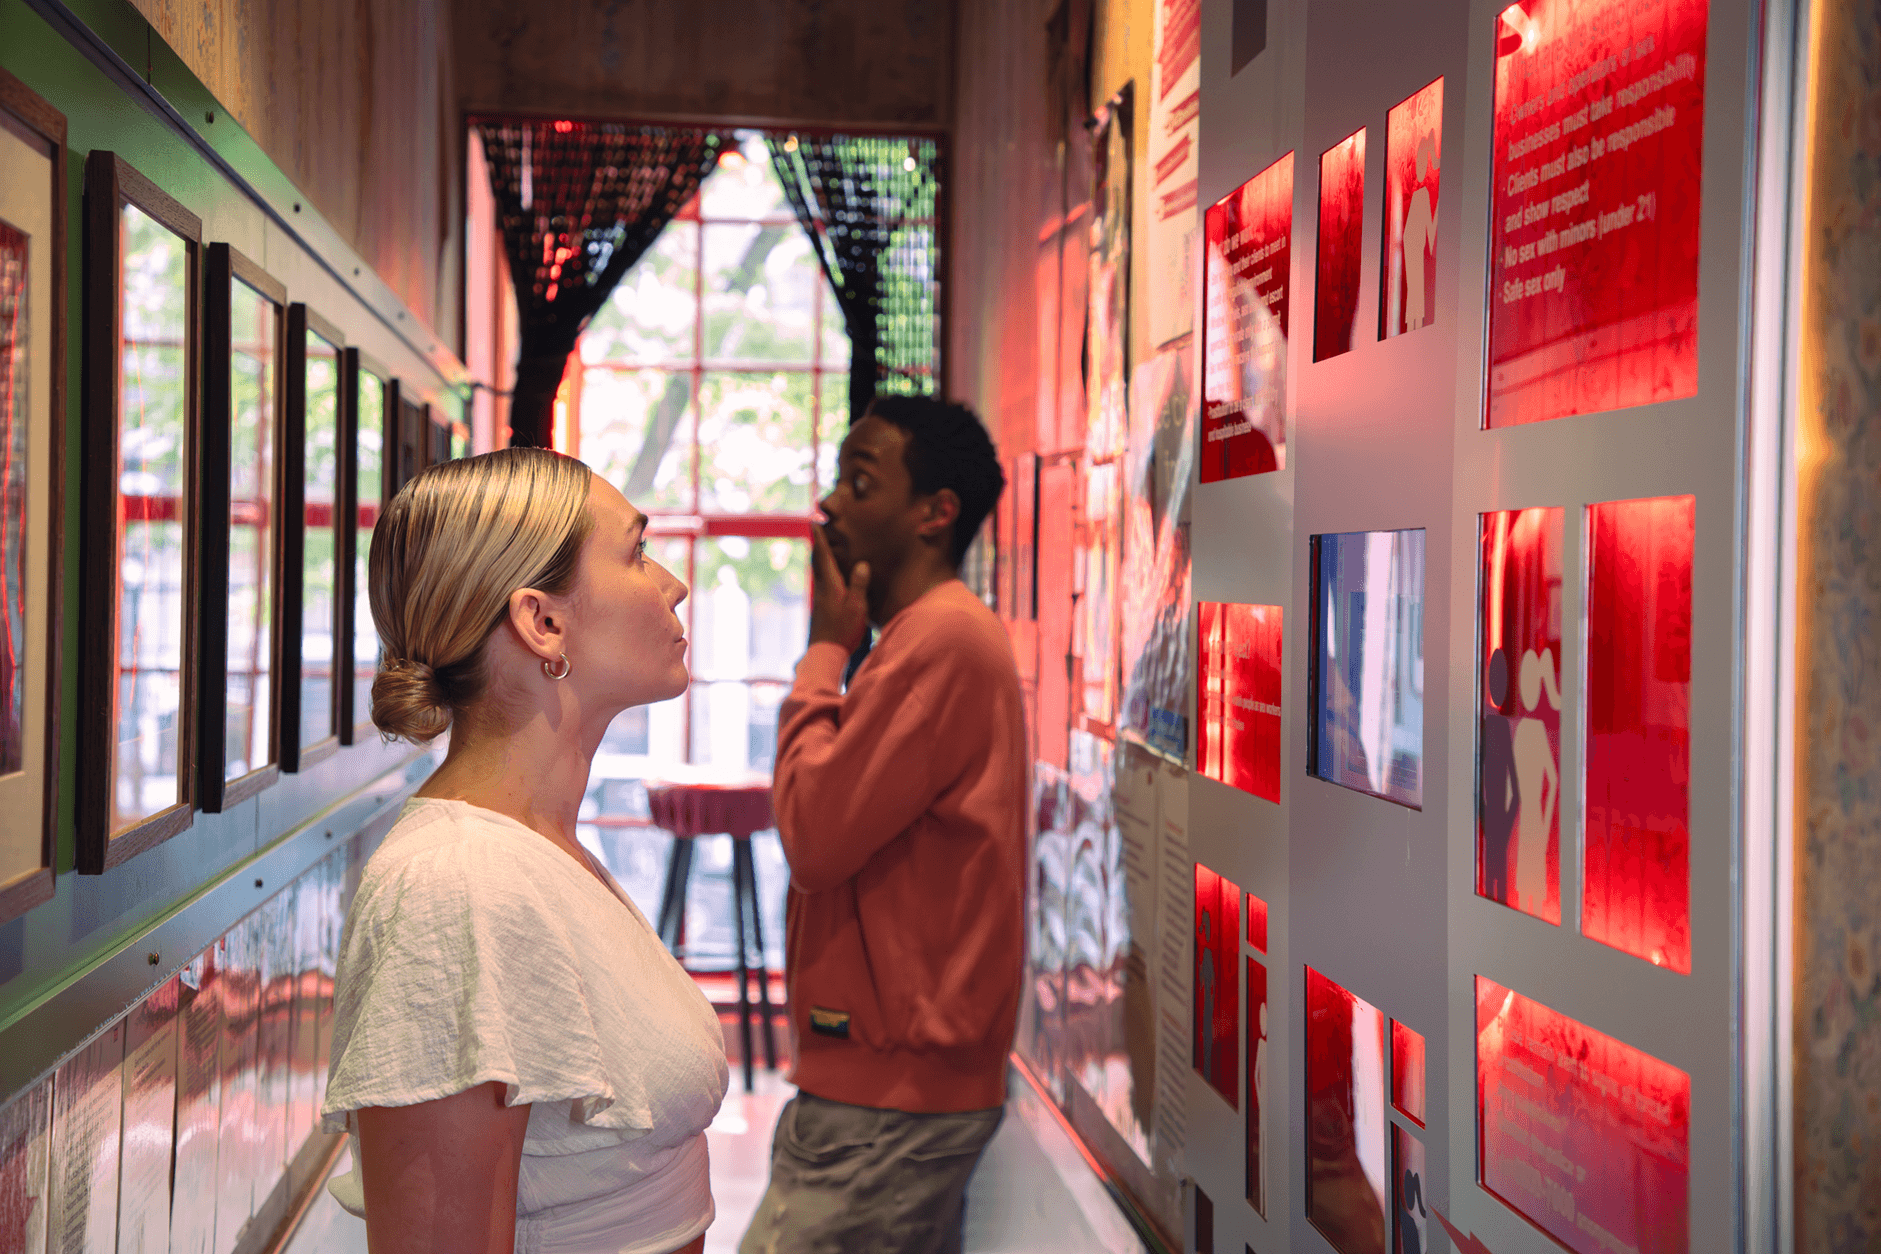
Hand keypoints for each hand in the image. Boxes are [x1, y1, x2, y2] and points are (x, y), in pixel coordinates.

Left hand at [809, 524, 869, 649]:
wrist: (825, 654)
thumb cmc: (843, 631)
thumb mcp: (857, 607)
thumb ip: (859, 585)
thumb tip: (861, 564)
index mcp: (830, 584)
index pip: (823, 555)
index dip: (819, 538)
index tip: (814, 521)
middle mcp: (821, 588)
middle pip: (816, 560)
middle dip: (816, 543)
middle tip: (815, 527)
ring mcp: (818, 597)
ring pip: (817, 571)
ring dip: (819, 556)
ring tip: (821, 544)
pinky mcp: (820, 606)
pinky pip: (821, 581)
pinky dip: (822, 570)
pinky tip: (827, 574)